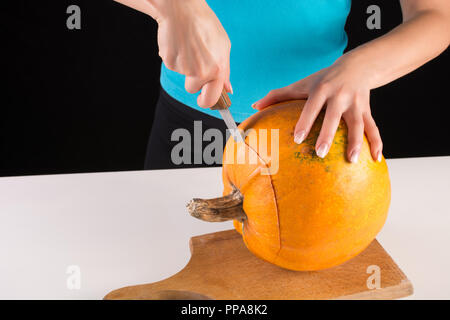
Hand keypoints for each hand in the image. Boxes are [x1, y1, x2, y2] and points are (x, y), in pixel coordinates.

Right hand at [156, 0, 231, 107]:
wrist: (181, 9)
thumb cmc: (204, 25)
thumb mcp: (223, 46)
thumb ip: (225, 70)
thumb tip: (227, 90)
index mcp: (217, 69)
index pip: (212, 98)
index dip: (207, 101)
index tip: (205, 99)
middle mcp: (201, 72)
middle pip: (193, 90)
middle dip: (194, 86)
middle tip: (194, 74)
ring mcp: (184, 68)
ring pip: (183, 75)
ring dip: (185, 66)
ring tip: (189, 47)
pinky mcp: (170, 62)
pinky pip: (174, 66)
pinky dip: (176, 57)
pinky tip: (180, 43)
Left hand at [252, 55, 381, 162]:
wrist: (357, 66)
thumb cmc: (323, 79)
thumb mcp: (302, 84)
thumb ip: (278, 95)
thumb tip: (255, 106)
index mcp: (322, 89)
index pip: (312, 107)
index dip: (305, 122)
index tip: (297, 138)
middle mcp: (340, 96)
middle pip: (334, 117)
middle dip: (328, 134)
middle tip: (320, 153)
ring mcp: (356, 104)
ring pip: (358, 124)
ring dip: (357, 142)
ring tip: (352, 160)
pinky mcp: (367, 110)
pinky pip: (373, 128)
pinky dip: (377, 143)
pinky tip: (376, 159)